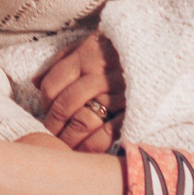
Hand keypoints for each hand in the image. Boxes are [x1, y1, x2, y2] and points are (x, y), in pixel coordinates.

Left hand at [38, 31, 123, 152]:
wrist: (159, 46)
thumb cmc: (116, 47)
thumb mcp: (88, 44)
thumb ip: (61, 61)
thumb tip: (34, 82)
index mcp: (86, 56)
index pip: (53, 84)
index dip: (44, 101)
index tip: (44, 109)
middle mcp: (101, 75)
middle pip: (66, 105)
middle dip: (53, 123)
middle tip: (49, 133)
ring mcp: (118, 94)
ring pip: (83, 121)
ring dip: (68, 138)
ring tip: (62, 144)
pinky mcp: (133, 110)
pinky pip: (107, 133)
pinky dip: (91, 146)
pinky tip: (82, 150)